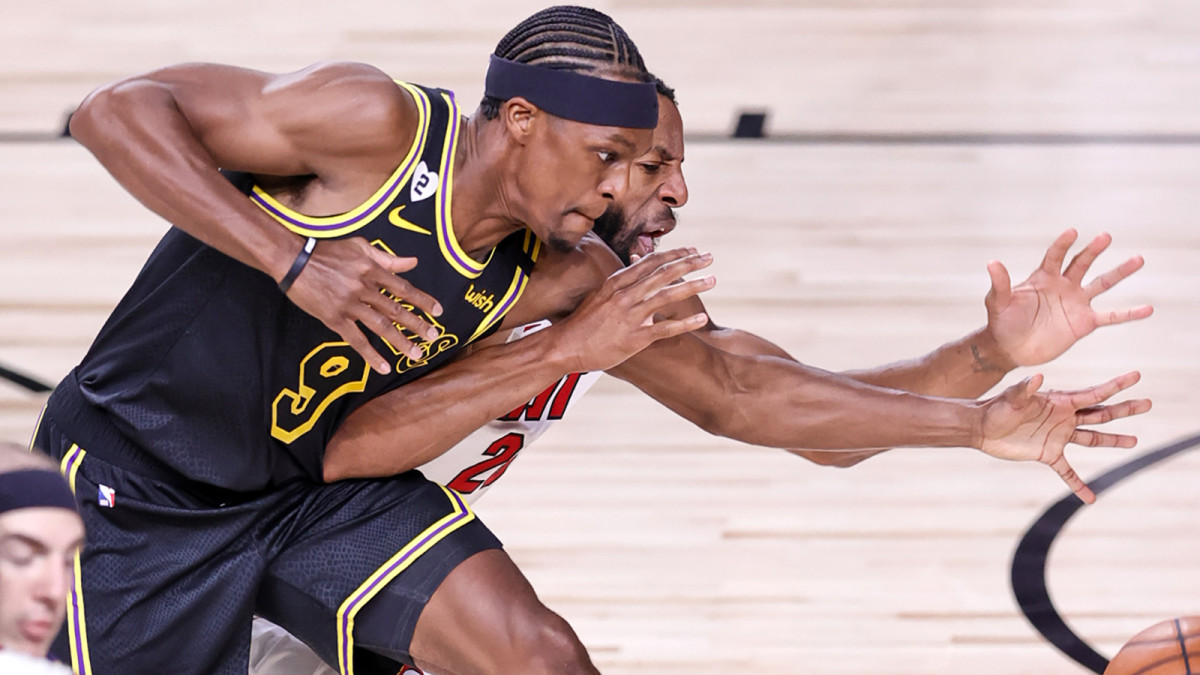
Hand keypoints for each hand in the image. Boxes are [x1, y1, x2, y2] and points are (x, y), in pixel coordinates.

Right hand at [282, 237, 443, 373]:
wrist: (293, 260)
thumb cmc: (327, 252)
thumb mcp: (359, 247)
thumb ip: (387, 258)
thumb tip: (413, 262)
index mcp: (372, 270)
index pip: (404, 288)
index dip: (422, 301)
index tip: (438, 312)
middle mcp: (364, 288)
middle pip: (396, 310)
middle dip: (417, 325)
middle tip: (433, 337)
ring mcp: (350, 305)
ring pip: (381, 327)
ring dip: (401, 342)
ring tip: (416, 354)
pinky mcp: (335, 319)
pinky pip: (357, 340)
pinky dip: (371, 355)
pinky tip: (384, 367)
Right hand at [553, 248, 714, 372]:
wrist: (564, 346)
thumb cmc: (582, 322)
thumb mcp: (599, 295)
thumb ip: (620, 282)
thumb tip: (633, 265)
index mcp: (617, 282)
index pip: (651, 262)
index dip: (674, 254)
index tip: (692, 250)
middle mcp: (625, 295)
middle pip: (663, 273)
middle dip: (689, 263)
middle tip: (709, 258)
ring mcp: (630, 316)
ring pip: (666, 296)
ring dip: (692, 286)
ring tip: (711, 281)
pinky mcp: (634, 338)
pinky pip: (664, 328)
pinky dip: (685, 323)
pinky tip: (701, 319)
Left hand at [978, 371, 1150, 503]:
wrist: (980, 427)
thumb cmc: (995, 408)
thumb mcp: (1011, 398)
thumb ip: (1025, 389)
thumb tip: (1037, 377)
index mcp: (1059, 401)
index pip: (1094, 393)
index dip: (1115, 386)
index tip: (1136, 377)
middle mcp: (1064, 418)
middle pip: (1101, 414)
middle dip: (1124, 409)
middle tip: (1147, 403)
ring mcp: (1058, 436)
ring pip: (1092, 438)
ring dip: (1112, 440)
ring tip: (1134, 441)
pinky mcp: (1048, 454)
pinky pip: (1068, 471)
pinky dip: (1078, 484)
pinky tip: (1091, 498)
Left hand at [985, 229, 1152, 366]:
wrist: (1010, 348)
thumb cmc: (1002, 322)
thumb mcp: (998, 302)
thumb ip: (1000, 284)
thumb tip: (992, 262)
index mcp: (1043, 277)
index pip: (1055, 256)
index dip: (1062, 244)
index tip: (1072, 232)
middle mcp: (1063, 285)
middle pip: (1082, 263)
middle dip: (1093, 250)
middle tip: (1106, 236)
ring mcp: (1076, 303)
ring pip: (1102, 284)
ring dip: (1120, 272)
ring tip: (1139, 260)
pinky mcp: (1084, 323)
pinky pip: (1111, 316)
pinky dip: (1129, 313)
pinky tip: (1148, 309)